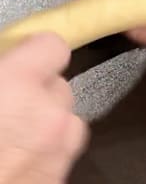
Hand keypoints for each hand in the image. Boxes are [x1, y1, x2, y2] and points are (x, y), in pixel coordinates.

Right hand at [0, 33, 87, 183]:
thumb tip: (5, 67)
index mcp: (16, 85)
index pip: (53, 46)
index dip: (37, 51)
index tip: (22, 58)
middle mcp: (48, 113)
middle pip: (61, 87)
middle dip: (38, 92)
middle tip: (8, 105)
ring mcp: (59, 150)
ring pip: (68, 120)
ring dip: (48, 122)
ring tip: (15, 135)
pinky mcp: (59, 178)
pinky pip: (63, 151)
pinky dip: (48, 150)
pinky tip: (18, 160)